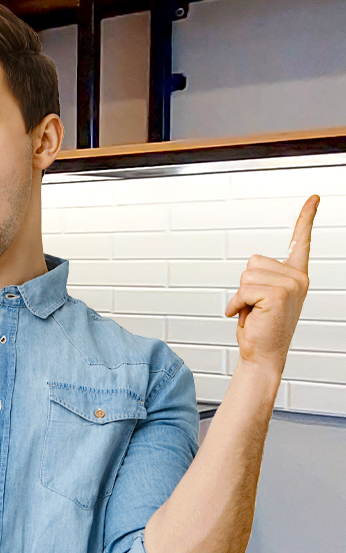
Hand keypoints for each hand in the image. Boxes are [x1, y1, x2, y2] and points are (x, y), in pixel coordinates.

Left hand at [225, 195, 318, 371]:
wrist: (262, 354)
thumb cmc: (261, 327)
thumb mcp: (263, 297)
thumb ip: (264, 278)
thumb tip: (255, 267)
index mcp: (295, 275)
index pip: (300, 241)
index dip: (306, 218)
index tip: (314, 199)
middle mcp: (297, 277)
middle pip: (252, 261)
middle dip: (245, 285)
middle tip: (255, 306)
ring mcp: (291, 285)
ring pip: (246, 275)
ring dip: (241, 296)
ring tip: (254, 312)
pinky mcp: (278, 294)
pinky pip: (243, 289)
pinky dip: (238, 304)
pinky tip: (249, 316)